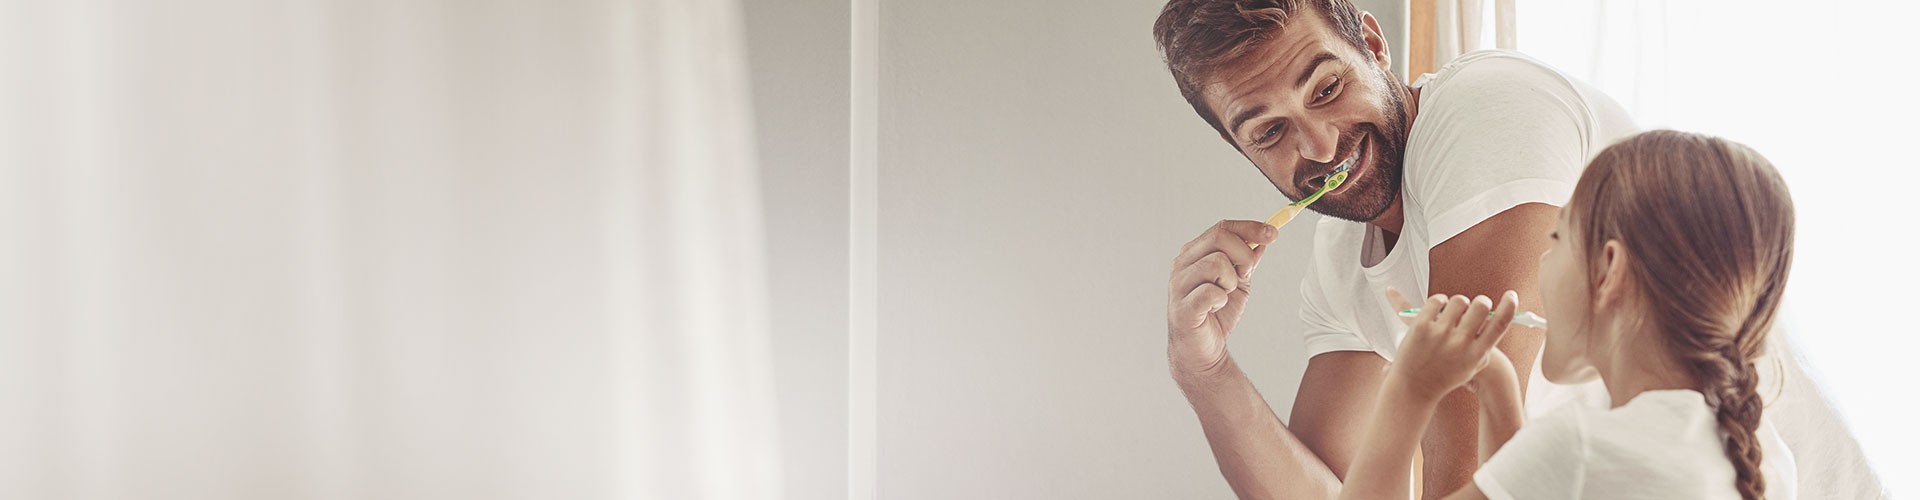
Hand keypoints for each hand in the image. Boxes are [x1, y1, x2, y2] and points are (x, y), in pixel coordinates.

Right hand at [1166, 220, 1276, 379]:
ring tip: (1225, 295)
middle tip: (1246, 274)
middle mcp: (1182, 264)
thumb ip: (1247, 260)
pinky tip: (1216, 308)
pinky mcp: (1182, 307)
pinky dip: (1221, 300)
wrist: (1202, 350)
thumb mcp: (1238, 282)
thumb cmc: (1216, 315)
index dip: (1250, 227)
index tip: (1273, 234)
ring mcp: (1179, 285)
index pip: (1222, 227)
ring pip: (1216, 263)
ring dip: (1231, 281)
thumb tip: (1263, 239)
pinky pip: (1211, 292)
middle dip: (1244, 254)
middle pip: (1219, 237)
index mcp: (1194, 254)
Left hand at [1382, 289, 1518, 399]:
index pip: (1499, 324)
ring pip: (1459, 300)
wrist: (1416, 387)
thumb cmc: (1446, 375)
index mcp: (1476, 353)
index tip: (1511, 295)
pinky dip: (1439, 301)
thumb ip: (1484, 343)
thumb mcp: (1473, 365)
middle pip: (1480, 306)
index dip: (1509, 307)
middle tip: (1476, 305)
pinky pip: (1436, 301)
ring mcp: (1440, 334)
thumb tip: (1497, 316)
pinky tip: (1438, 309)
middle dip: (1481, 302)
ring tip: (1453, 312)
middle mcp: (1460, 343)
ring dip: (1458, 302)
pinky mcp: (1421, 326)